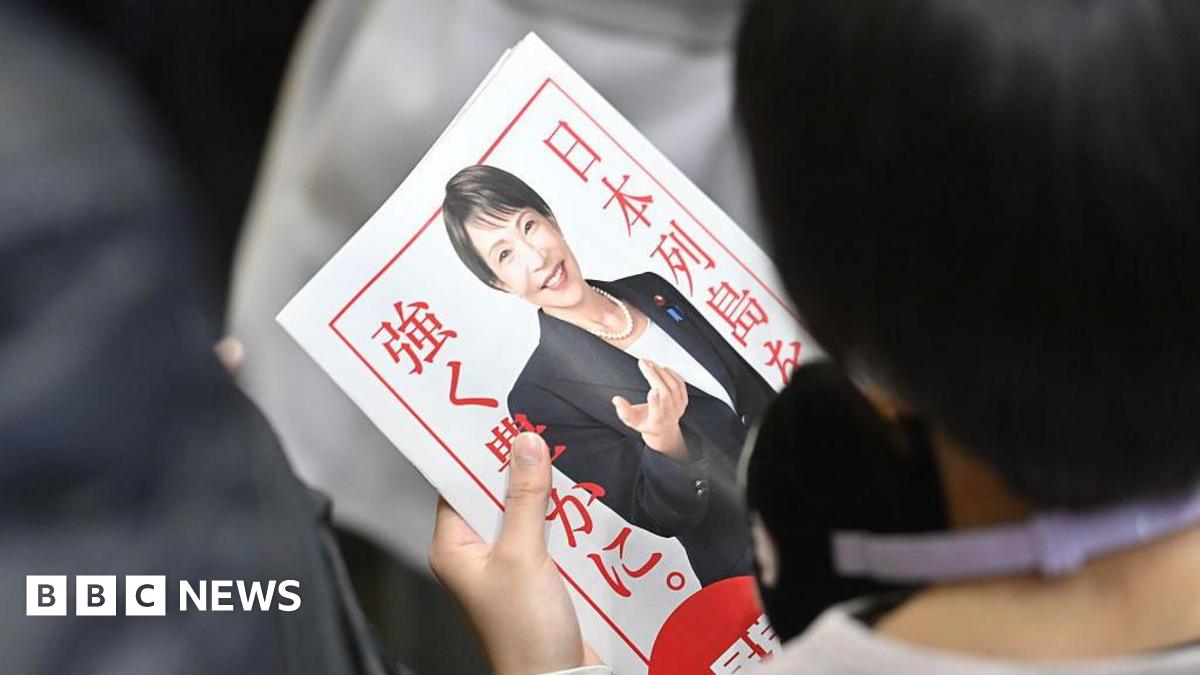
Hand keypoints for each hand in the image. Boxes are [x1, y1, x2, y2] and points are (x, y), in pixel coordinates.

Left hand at [429, 433, 597, 674]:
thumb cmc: (524, 634)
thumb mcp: (524, 554)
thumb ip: (526, 498)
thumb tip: (525, 446)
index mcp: (454, 547)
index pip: (459, 484)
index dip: (479, 453)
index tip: (501, 421)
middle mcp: (476, 555)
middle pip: (495, 496)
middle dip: (520, 469)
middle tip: (541, 435)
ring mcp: (507, 565)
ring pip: (525, 513)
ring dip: (546, 495)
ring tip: (565, 462)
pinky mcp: (537, 576)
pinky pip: (548, 535)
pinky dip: (562, 519)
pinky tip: (581, 502)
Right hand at [612, 359, 689, 459]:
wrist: (663, 429)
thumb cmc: (646, 423)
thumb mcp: (632, 421)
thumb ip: (624, 411)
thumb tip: (616, 399)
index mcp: (657, 420)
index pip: (658, 411)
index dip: (655, 401)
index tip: (652, 389)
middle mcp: (670, 414)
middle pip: (665, 392)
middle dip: (654, 376)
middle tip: (643, 363)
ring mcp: (679, 406)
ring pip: (673, 385)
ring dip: (661, 371)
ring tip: (650, 363)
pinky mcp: (683, 400)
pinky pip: (680, 384)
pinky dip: (672, 374)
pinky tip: (662, 368)